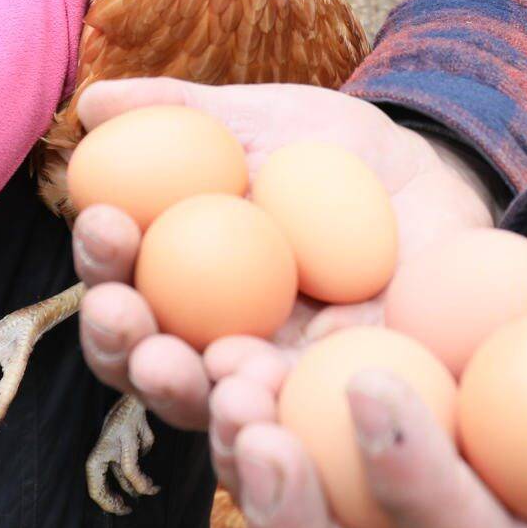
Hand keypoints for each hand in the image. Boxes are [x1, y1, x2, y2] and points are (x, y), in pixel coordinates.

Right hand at [72, 78, 498, 432]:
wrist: (434, 180)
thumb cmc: (329, 151)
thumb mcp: (261, 120)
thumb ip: (180, 114)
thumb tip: (92, 102)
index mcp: (179, 285)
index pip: (120, 287)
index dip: (101, 261)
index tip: (102, 221)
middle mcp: (213, 346)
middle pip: (149, 366)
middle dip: (123, 346)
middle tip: (123, 315)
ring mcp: (278, 383)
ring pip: (219, 411)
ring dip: (197, 395)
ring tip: (207, 366)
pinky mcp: (342, 404)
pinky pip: (309, 425)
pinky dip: (286, 416)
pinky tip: (277, 388)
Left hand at [207, 231, 526, 527]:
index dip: (418, 490)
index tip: (379, 391)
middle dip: (290, 520)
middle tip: (254, 422)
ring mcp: (362, 495)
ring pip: (279, 513)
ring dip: (233, 450)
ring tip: (208, 366)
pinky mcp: (315, 432)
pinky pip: (250, 432)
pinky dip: (210, 387)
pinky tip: (192, 324)